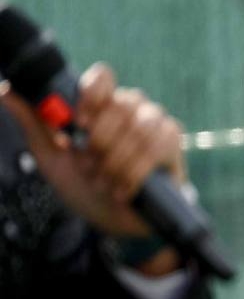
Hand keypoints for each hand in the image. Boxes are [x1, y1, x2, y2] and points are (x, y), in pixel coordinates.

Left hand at [2, 63, 186, 269]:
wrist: (111, 221)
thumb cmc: (82, 185)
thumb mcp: (51, 157)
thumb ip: (33, 122)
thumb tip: (5, 90)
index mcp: (101, 106)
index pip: (103, 77)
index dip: (93, 94)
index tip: (78, 123)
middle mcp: (131, 109)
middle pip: (122, 104)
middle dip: (101, 142)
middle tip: (88, 166)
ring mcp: (155, 125)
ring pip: (142, 127)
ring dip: (117, 160)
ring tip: (104, 181)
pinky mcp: (172, 147)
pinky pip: (159, 146)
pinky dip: (136, 171)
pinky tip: (123, 189)